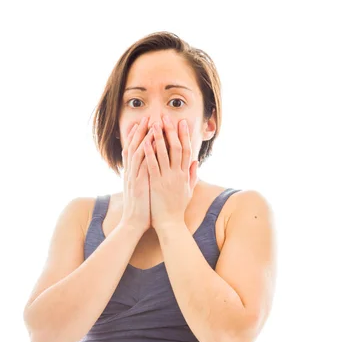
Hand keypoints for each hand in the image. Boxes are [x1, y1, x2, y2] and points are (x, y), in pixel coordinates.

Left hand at [143, 115, 198, 231]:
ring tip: (154, 124)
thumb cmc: (177, 209)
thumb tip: (195, 162)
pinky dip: (149, 153)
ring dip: (159, 137)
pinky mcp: (156, 184)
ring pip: (164, 153)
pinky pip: (152, 165)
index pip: (187, 150)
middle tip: (167, 117)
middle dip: (172, 131)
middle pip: (176, 148)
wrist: (170, 224)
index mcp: (185, 175)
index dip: (185, 135)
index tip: (182, 122)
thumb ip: (192, 175)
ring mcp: (167, 178)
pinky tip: (145, 142)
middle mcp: (177, 174)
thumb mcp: (188, 191)